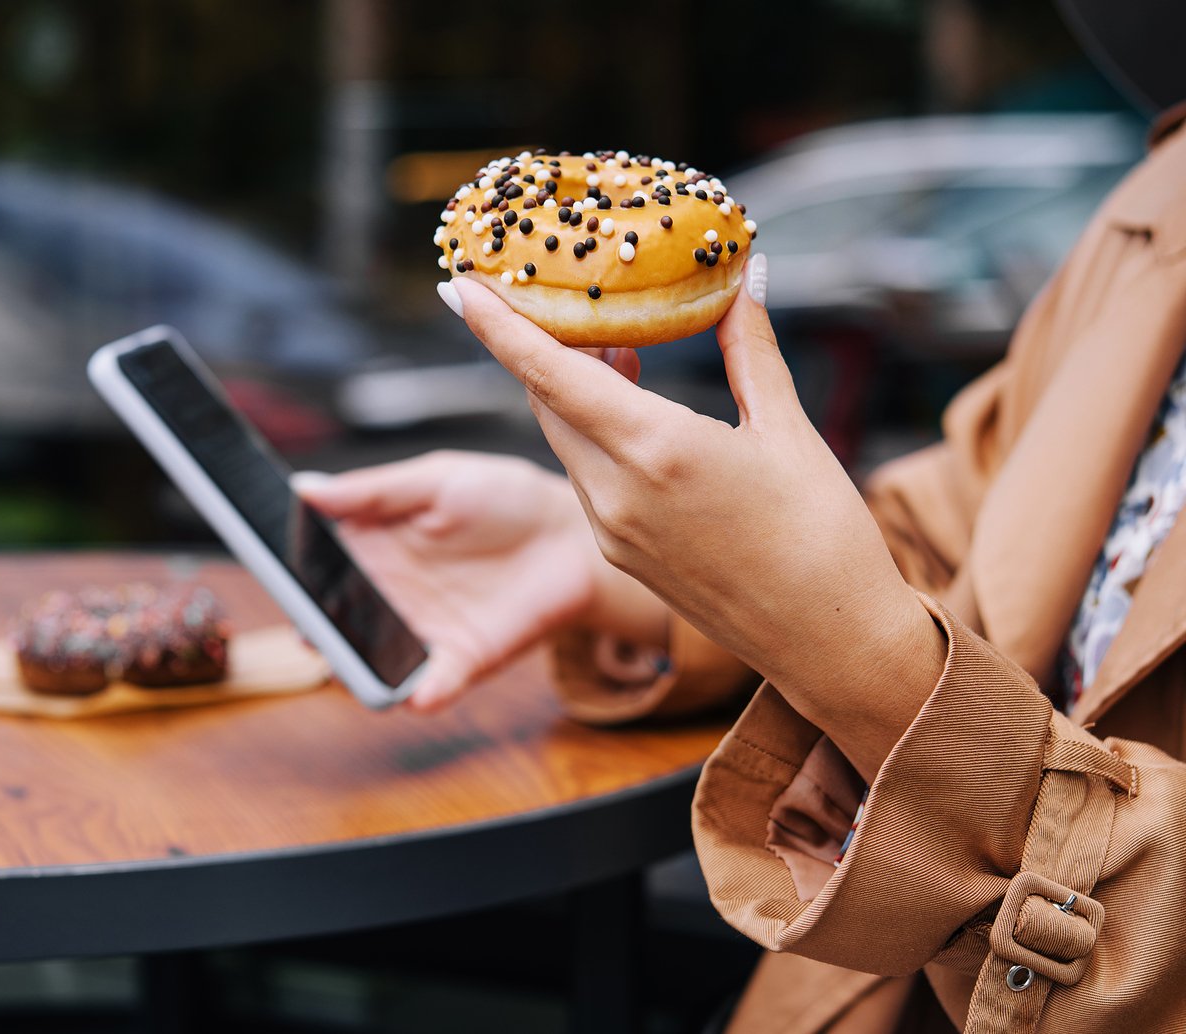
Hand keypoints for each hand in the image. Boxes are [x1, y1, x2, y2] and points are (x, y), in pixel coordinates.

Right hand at [293, 451, 668, 710]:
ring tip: (348, 663)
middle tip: (307, 624)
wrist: (569, 535)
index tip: (278, 573)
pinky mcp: (462, 660)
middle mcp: (386, 596)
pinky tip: (418, 694)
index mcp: (370, 547)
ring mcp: (421, 632)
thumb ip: (373, 491)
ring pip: (372, 661)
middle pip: (334, 621)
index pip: (316, 568)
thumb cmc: (502, 498)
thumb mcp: (436, 480)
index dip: (293, 574)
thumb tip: (304, 488)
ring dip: (357, 668)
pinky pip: (433, 685)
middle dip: (316, 628)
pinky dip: (422, 694)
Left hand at [444, 259, 945, 776]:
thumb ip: (751, 350)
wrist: (828, 644)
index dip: (500, 327)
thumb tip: (744, 282)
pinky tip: (636, 421)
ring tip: (625, 351)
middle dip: (548, 348)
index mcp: (656, 450)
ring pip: (566, 442)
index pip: (552, 374)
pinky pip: (587, 480)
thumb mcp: (788, 430)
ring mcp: (613, 532)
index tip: (462, 288)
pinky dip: (594, 439)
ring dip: (575, 393)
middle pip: (547, 402)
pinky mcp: (621, 557)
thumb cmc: (821, 534)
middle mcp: (617, 493)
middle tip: (577, 302)